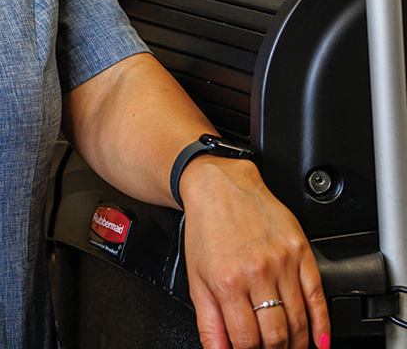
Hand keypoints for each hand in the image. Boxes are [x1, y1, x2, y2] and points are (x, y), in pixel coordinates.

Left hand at [180, 157, 329, 348]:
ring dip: (297, 343)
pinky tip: (319, 340)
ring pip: (299, 321)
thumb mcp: (196, 276)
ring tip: (289, 347)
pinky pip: (317, 296)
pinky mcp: (301, 250)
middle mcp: (256, 272)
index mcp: (227, 281)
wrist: (220, 185)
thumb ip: (208, 321)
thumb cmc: (206, 227)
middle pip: (276, 335)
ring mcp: (282, 261)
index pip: (246, 340)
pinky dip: (322, 325)